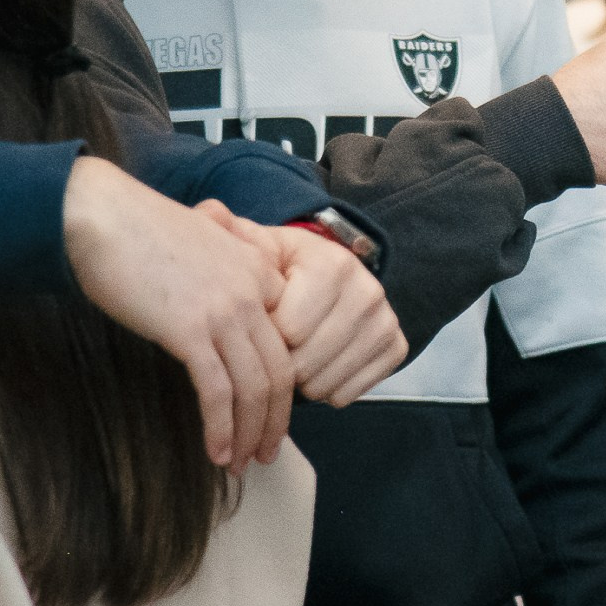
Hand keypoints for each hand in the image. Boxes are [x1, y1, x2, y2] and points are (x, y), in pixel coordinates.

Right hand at [63, 157, 294, 468]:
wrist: (100, 215)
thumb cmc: (139, 229)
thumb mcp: (202, 243)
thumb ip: (224, 269)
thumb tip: (222, 305)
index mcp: (260, 270)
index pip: (287, 340)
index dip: (282, 386)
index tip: (269, 414)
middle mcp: (253, 291)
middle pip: (280, 372)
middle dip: (275, 422)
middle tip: (264, 453)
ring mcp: (225, 311)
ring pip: (255, 389)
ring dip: (250, 434)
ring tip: (239, 463)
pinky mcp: (190, 330)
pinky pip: (218, 391)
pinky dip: (221, 427)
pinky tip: (216, 451)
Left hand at [201, 208, 406, 405]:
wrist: (327, 279)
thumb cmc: (282, 269)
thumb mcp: (257, 248)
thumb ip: (229, 234)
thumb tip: (209, 211)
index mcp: (333, 264)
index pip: (288, 331)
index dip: (264, 334)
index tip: (261, 320)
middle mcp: (368, 290)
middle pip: (306, 362)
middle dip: (281, 362)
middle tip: (276, 345)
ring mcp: (386, 320)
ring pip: (327, 383)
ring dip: (302, 380)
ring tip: (296, 354)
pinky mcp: (396, 347)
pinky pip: (350, 394)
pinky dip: (328, 389)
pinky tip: (320, 365)